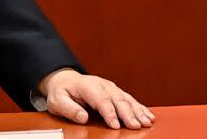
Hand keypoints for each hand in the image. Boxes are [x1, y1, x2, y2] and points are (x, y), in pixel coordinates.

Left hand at [39, 68, 155, 129]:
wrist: (64, 80)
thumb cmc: (61, 92)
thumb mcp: (57, 100)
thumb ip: (68, 109)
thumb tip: (82, 117)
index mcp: (86, 86)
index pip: (100, 100)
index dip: (109, 113)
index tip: (115, 125)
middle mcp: (101, 85)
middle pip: (117, 99)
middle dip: (127, 113)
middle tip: (135, 126)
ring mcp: (110, 87)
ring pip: (126, 99)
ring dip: (137, 111)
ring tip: (146, 122)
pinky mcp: (116, 92)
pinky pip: (130, 99)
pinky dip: (141, 108)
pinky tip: (149, 116)